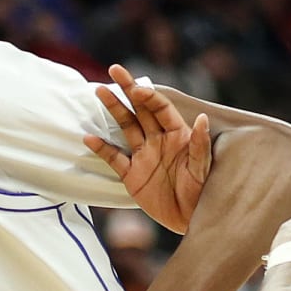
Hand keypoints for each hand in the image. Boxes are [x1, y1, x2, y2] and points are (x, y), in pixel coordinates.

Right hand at [86, 64, 210, 234]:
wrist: (191, 220)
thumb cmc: (202, 192)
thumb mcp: (202, 169)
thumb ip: (199, 145)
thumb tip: (202, 120)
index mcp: (177, 135)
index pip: (160, 108)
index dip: (148, 97)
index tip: (136, 89)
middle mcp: (158, 140)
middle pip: (140, 110)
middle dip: (127, 89)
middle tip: (115, 69)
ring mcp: (143, 156)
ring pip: (125, 127)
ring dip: (113, 110)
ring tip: (99, 91)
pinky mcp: (132, 175)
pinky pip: (114, 158)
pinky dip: (102, 148)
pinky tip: (89, 137)